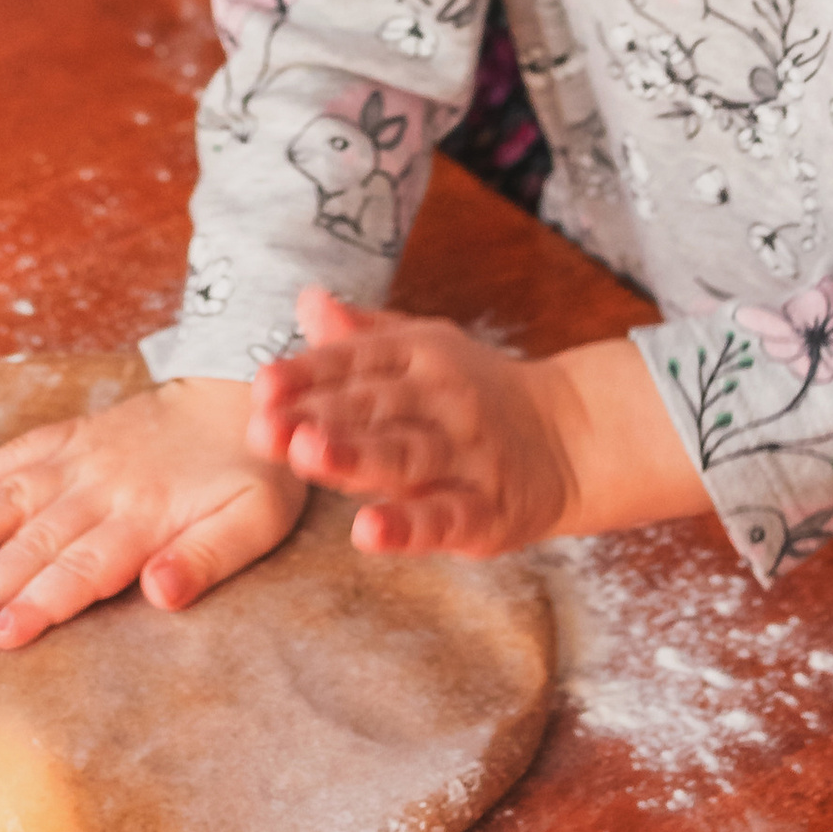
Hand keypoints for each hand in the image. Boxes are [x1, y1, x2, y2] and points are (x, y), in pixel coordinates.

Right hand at [0, 376, 301, 646]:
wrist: (251, 386)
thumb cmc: (256, 468)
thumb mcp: (256, 520)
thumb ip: (206, 559)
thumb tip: (157, 595)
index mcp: (146, 515)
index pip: (83, 568)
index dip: (39, 603)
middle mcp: (104, 484)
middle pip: (37, 542)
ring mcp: (87, 454)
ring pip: (16, 493)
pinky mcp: (81, 432)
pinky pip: (26, 448)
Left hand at [245, 290, 576, 560]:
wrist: (571, 437)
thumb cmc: (474, 394)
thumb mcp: (423, 351)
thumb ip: (360, 336)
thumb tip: (306, 299)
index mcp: (421, 356)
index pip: (355, 361)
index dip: (307, 375)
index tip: (261, 385)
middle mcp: (443, 399)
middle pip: (373, 407)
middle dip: (316, 415)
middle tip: (262, 426)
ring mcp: (466, 456)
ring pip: (404, 456)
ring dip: (354, 456)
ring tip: (307, 455)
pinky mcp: (486, 511)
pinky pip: (443, 518)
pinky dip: (407, 526)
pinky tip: (368, 532)